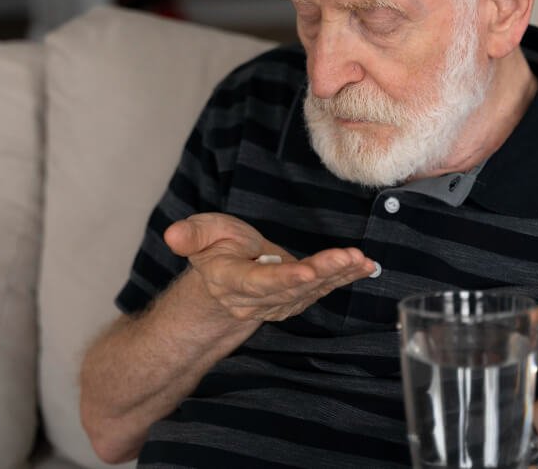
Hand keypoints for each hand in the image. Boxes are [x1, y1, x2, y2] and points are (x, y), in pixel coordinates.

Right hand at [164, 212, 376, 322]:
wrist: (224, 284)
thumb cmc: (216, 251)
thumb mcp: (200, 234)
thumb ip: (190, 235)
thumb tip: (172, 235)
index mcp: (233, 282)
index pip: (261, 283)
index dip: (285, 279)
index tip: (307, 271)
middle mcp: (258, 298)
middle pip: (294, 288)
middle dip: (324, 272)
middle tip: (349, 257)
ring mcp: (280, 302)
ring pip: (313, 291)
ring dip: (340, 276)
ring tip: (362, 260)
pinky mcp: (298, 298)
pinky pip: (323, 289)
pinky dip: (345, 277)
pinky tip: (365, 266)